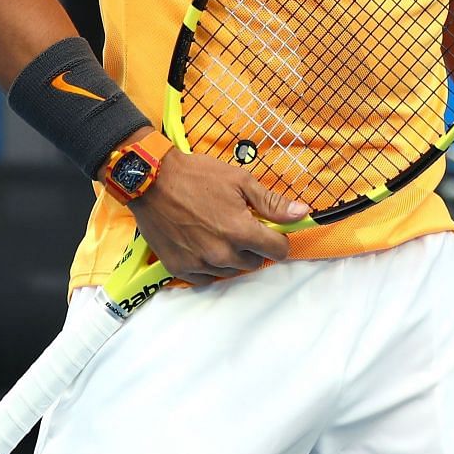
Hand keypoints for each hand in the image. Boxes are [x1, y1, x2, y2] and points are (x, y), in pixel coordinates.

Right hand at [129, 150, 308, 281]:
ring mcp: (199, 263)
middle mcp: (222, 254)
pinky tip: (202, 244)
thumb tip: (302, 214)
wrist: (150, 180)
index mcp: (241, 232)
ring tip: (217, 231)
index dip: (278, 239)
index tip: (269, 229)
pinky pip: (205, 277)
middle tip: (237, 224)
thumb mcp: (240, 181)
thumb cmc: (196, 176)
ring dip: (230, 256)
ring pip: (231, 271)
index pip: (278, 251)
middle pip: (254, 262)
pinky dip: (208, 264)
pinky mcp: (179, 268)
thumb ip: (272, 203)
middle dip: (252, 245)